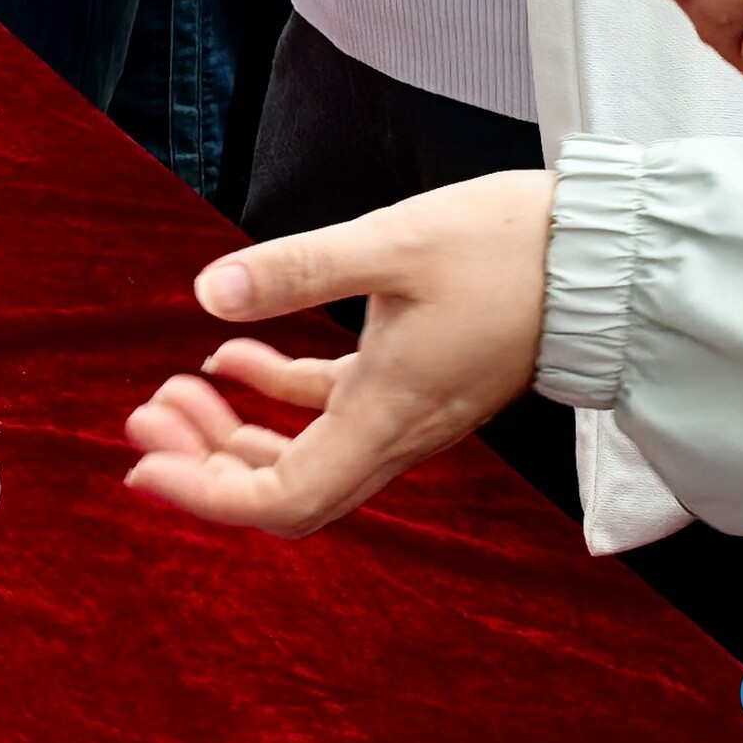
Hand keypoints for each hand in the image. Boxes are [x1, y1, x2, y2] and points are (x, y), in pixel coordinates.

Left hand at [121, 171, 554, 536]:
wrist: (600, 257)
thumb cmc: (507, 249)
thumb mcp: (389, 245)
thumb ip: (297, 269)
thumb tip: (208, 292)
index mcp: (388, 416)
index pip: (285, 497)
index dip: (208, 495)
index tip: (144, 463)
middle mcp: (397, 432)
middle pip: (287, 487)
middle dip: (207, 464)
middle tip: (142, 416)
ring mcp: (409, 411)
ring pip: (306, 452)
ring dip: (235, 431)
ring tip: (173, 389)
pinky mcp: (417, 379)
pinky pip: (333, 411)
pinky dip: (276, 393)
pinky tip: (233, 354)